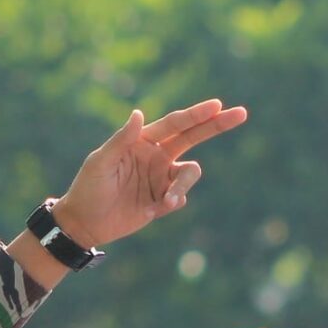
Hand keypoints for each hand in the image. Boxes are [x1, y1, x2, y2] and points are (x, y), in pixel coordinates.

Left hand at [51, 99, 248, 248]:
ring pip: (190, 174)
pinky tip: (154, 209)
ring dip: (183, 186)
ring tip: (168, 202)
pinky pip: (181, 197)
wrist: (85, 223)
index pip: (175, 124)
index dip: (196, 114)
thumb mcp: (102, 161)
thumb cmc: (89, 187)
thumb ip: (122, 139)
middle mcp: (156, 156)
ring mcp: (161, 178)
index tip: (217, 105)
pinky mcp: (163, 201)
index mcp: (143, 141)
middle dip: (216, 125)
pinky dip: (174, 201)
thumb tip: (140, 114)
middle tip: (241, 113)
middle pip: (194, 137)